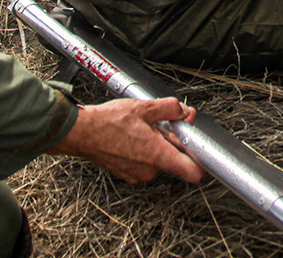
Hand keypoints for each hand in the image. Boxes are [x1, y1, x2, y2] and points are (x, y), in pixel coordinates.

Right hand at [47, 97, 203, 183]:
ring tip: (141, 129)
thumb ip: (170, 108)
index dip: (201, 161)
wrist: (81, 132)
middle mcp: (149, 169)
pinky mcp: (127, 174)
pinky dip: (142, 151)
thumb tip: (183, 111)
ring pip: (157, 159)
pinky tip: (132, 137)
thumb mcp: (144, 107)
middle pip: (173, 159)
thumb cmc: (108, 122)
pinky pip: (144, 163)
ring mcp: (137, 174)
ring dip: (155, 145)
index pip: (192, 172)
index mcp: (158, 154)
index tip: (200, 149)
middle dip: (171, 141)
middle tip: (161, 124)